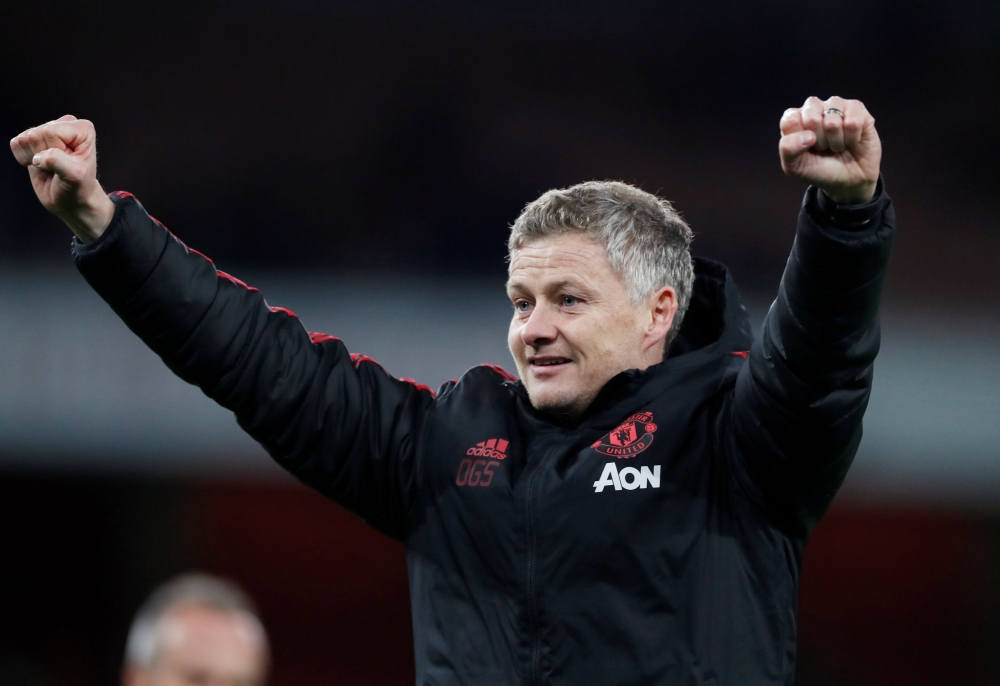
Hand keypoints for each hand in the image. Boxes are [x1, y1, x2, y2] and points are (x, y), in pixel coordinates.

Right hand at [10, 115, 114, 241]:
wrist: (70, 199)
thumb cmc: (77, 187)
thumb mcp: (74, 176)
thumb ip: (57, 161)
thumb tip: (38, 157)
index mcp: (82, 128)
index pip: (50, 132)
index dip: (55, 152)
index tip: (69, 164)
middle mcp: (66, 124)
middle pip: (35, 134)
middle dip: (43, 155)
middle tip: (58, 167)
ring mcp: (48, 129)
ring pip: (24, 138)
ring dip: (34, 158)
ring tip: (51, 166)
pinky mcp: (32, 138)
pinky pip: (15, 144)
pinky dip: (24, 159)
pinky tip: (40, 165)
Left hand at [779, 96, 880, 204]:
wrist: (848, 180)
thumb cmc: (819, 170)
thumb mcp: (794, 166)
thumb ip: (788, 149)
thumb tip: (808, 135)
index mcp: (795, 119)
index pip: (790, 119)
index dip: (799, 139)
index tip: (806, 149)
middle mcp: (815, 108)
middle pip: (811, 116)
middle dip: (819, 140)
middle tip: (823, 148)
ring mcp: (836, 106)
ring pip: (833, 120)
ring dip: (836, 141)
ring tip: (837, 146)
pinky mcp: (857, 108)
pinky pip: (853, 121)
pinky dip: (852, 138)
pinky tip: (851, 141)